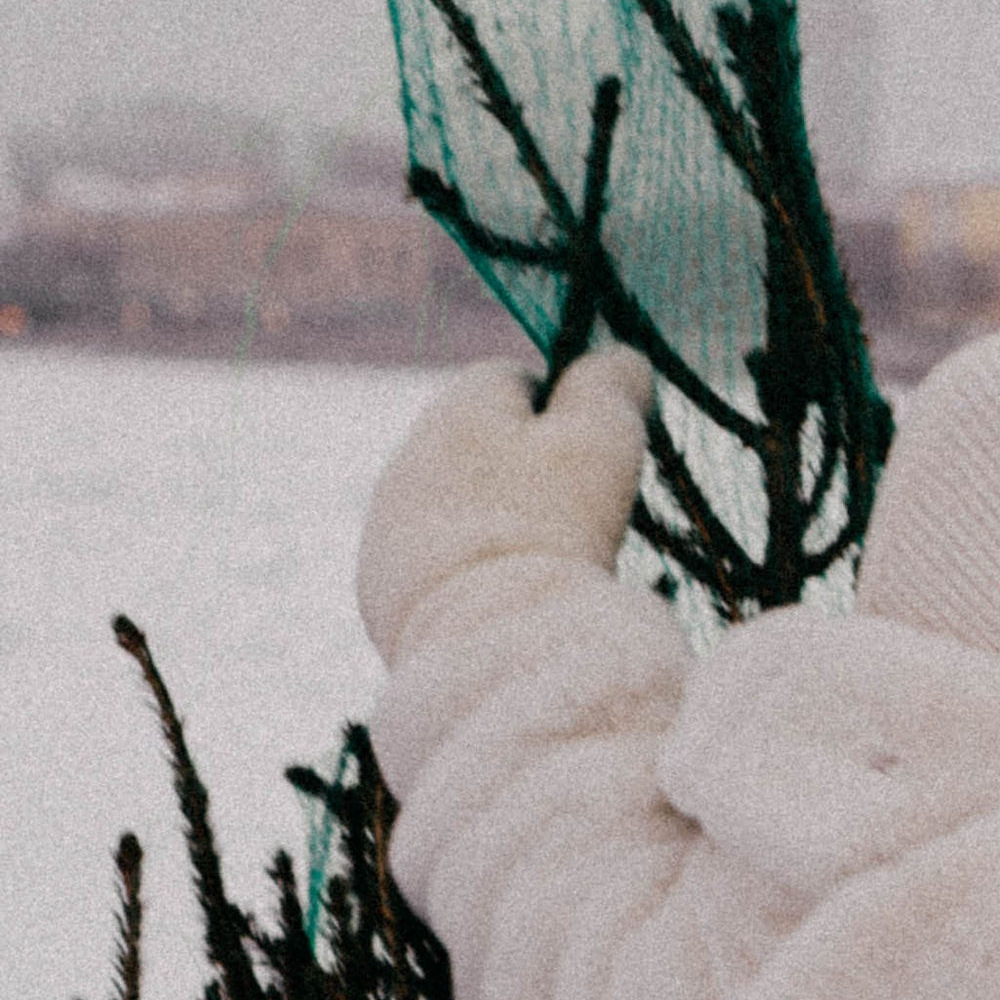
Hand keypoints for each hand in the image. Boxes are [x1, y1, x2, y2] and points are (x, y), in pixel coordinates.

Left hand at [357, 346, 653, 658]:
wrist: (488, 641)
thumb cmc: (555, 526)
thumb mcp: (604, 436)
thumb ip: (613, 380)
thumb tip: (619, 357)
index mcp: (457, 407)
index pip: (514, 379)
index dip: (564, 412)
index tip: (594, 457)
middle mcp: (408, 457)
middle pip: (481, 445)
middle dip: (527, 470)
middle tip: (578, 515)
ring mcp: (386, 525)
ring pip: (456, 504)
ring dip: (494, 520)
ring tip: (542, 563)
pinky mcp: (379, 587)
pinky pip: (434, 563)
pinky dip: (467, 572)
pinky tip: (502, 598)